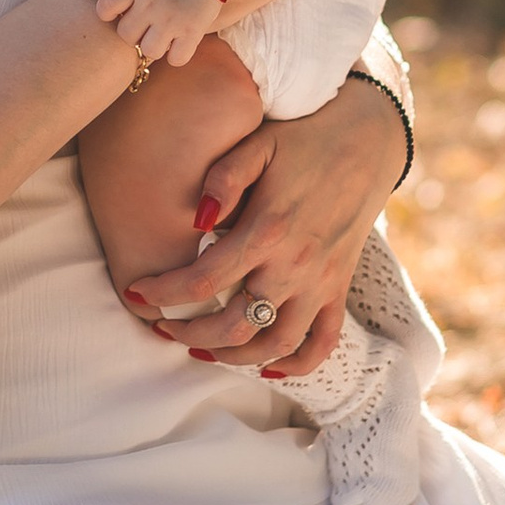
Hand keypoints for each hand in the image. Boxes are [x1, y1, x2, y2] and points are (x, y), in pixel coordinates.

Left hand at [95, 0, 220, 68]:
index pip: (106, 5)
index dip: (106, 12)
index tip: (115, 11)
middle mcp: (152, 5)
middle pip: (126, 35)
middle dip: (132, 32)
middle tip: (142, 25)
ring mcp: (172, 21)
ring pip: (149, 50)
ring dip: (152, 46)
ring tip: (159, 36)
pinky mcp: (192, 33)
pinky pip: (176, 58)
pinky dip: (175, 55)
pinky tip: (176, 44)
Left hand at [118, 77, 399, 368]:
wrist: (367, 139)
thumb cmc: (303, 137)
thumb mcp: (258, 144)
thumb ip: (223, 178)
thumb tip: (196, 221)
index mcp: (268, 229)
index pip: (203, 280)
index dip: (163, 292)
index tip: (136, 291)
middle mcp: (296, 265)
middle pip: (234, 325)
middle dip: (189, 333)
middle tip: (162, 325)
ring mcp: (321, 283)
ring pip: (275, 346)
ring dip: (234, 357)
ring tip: (203, 349)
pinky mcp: (339, 288)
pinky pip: (322, 343)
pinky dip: (296, 365)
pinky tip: (266, 367)